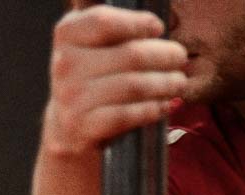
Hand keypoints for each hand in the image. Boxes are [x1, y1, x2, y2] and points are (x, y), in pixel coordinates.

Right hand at [41, 5, 187, 156]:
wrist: (68, 128)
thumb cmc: (94, 77)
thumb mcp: (94, 43)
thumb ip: (110, 21)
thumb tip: (150, 15)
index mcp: (68, 34)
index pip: (104, 21)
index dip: (139, 24)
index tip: (157, 29)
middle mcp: (64, 64)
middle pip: (131, 55)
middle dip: (166, 56)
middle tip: (180, 59)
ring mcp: (71, 97)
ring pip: (134, 85)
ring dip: (166, 83)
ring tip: (178, 82)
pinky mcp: (83, 126)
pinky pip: (128, 114)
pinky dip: (152, 109)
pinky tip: (163, 105)